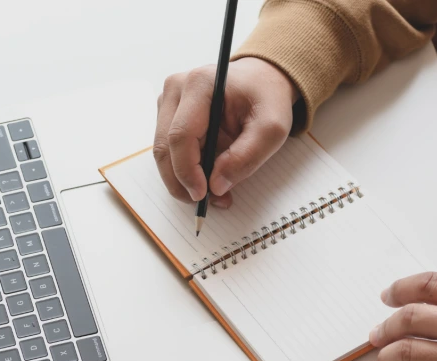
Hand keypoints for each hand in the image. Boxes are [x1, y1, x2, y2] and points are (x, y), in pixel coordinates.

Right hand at [154, 58, 299, 207]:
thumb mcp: (272, 128)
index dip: (187, 171)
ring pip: (164, 153)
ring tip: (214, 194)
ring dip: (182, 180)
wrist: (261, 81)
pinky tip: (207, 178)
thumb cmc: (266, 98)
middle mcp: (176, 89)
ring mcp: (168, 101)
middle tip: (207, 202)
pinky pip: (169, 151)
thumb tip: (216, 186)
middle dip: (182, 182)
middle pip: (165, 147)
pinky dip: (184, 171)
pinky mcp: (168, 115)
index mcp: (199, 84)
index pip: (180, 135)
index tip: (203, 195)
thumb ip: (246, 157)